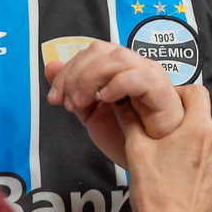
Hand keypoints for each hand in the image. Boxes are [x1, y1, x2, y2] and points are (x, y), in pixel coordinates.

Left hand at [45, 40, 184, 167]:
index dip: (67, 71)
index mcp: (118, 68)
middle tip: (69, 102)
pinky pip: (139, 77)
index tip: (55, 97)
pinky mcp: (161, 90)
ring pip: (117, 58)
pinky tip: (106, 100)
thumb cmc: (129, 136)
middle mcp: (134, 66)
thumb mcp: (91, 113)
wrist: (152, 161)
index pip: (89, 53)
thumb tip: (50, 66)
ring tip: (83, 103)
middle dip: (76, 74)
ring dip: (91, 79)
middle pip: (100, 50)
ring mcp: (150, 75)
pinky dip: (117, 84)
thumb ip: (72, 90)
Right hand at [121, 85, 211, 211]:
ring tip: (173, 167)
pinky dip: (204, 170)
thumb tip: (123, 103)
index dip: (181, 93)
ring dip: (194, 151)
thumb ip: (130, 121)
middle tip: (163, 141)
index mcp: (198, 130)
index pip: (198, 92)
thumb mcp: (136, 151)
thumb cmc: (155, 195)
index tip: (169, 102)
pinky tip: (186, 182)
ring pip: (210, 147)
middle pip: (201, 123)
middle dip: (183, 129)